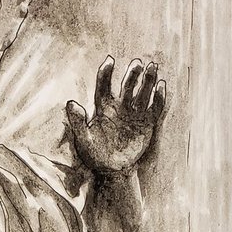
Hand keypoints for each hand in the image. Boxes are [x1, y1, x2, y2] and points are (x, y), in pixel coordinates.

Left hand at [65, 58, 166, 174]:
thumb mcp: (83, 139)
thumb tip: (70, 103)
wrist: (112, 170)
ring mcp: (134, 114)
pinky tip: (161, 85)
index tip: (110, 61)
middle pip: (127, 85)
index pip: (104, 85)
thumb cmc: (95, 154)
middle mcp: (120, 106)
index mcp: (103, 107)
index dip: (106, 73)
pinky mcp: (147, 123)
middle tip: (138, 63)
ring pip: (142, 92)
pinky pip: (155, 107)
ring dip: (148, 80)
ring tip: (153, 67)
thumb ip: (77, 121)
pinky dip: (158, 97)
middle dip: (133, 74)